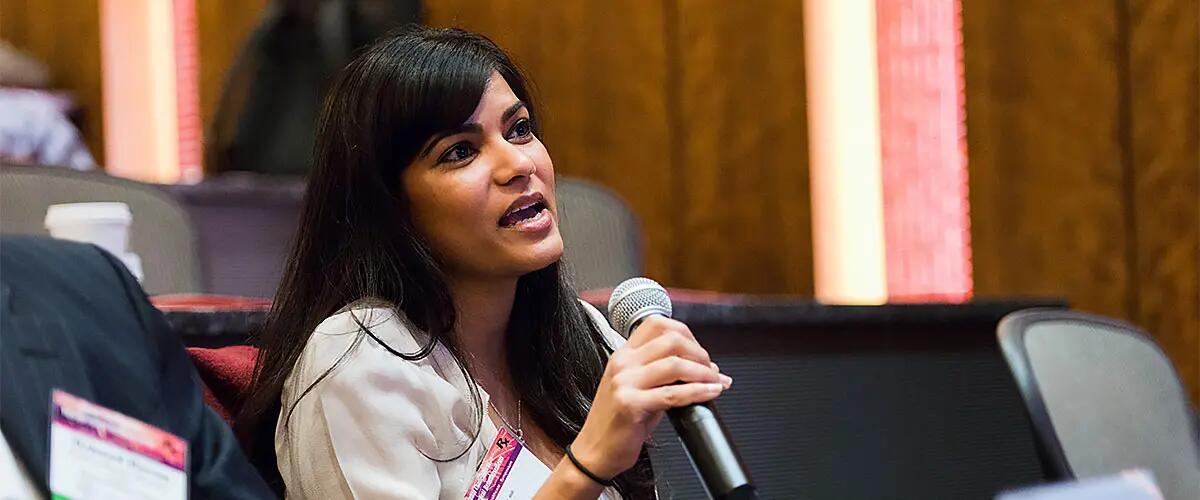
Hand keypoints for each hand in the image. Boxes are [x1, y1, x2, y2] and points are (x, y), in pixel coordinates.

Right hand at [571, 316, 731, 478]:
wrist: (595, 451)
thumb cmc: (617, 423)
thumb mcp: (637, 389)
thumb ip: (663, 374)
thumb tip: (702, 368)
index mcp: (623, 355)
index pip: (657, 324)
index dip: (685, 333)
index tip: (698, 350)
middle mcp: (623, 364)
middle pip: (671, 340)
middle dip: (699, 353)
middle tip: (711, 370)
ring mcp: (624, 383)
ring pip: (675, 365)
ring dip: (704, 373)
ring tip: (715, 382)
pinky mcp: (631, 405)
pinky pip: (673, 394)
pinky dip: (698, 392)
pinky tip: (710, 393)